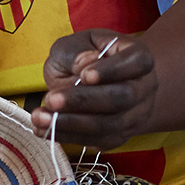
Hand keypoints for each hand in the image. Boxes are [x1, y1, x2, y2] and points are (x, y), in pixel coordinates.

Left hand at [34, 29, 158, 146]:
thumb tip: (84, 63)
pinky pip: (97, 141)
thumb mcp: (75, 44)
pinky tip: (43, 129)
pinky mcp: (118, 137)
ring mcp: (135, 116)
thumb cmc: (82, 58)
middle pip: (123, 98)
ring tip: (40, 117)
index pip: (137, 62)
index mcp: (139, 58)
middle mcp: (144, 88)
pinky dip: (68, 136)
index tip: (84, 75)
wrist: (92, 83)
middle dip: (84, 101)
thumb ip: (76, 51)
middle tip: (51, 99)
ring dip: (72, 123)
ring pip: (110, 125)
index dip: (111, 70)